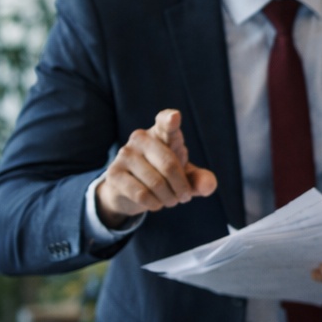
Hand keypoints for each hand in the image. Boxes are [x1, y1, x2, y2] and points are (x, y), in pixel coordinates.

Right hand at [95, 109, 216, 228]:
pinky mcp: (114, 173)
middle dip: (182, 188)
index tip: (174, 118)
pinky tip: (155, 203)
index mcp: (162, 133)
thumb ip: (200, 180)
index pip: (165, 122)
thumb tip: (208, 186)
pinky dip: (154, 204)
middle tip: (184, 197)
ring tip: (170, 200)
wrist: (129, 191)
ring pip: (156, 183)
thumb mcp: (186, 178)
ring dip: (169, 198)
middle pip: (169, 165)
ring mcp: (125, 154)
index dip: (170, 120)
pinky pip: (142, 194)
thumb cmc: (165, 176)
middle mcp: (141, 138)